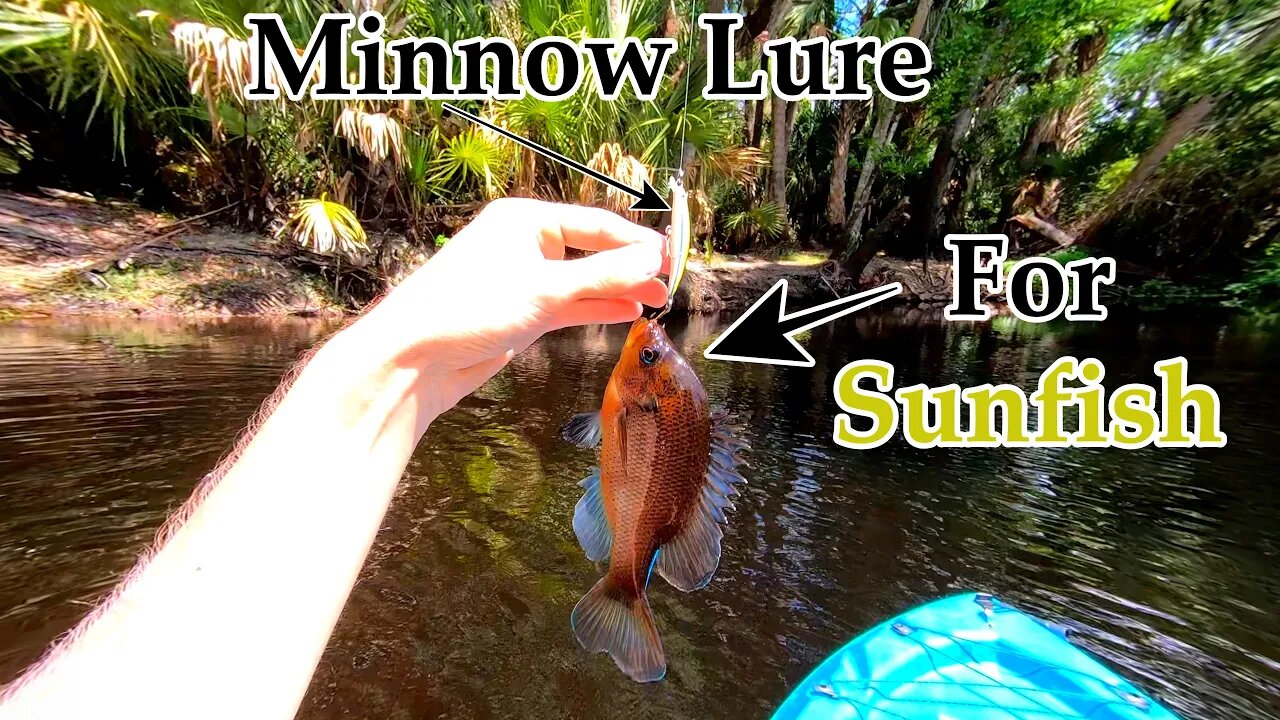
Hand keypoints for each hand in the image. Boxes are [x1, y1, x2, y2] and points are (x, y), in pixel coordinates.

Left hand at [347, 198, 668, 423]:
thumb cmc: (468, 309)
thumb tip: (652, 260)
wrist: (415, 358)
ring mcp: (523, 279)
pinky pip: (570, 303)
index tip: (672, 256)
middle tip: (671, 282)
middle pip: (592, 250)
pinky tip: (626, 312)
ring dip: (618, 289)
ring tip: (658, 300)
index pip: (595, 224)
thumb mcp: (545, 290)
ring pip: (583, 279)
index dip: (636, 241)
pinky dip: (597, 307)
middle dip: (631, 266)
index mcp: (525, 220)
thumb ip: (603, 276)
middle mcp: (524, 243)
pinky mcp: (522, 312)